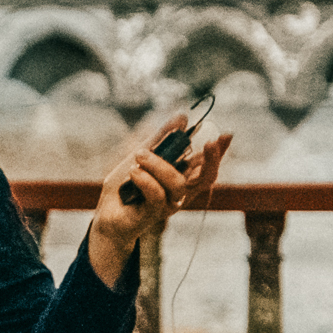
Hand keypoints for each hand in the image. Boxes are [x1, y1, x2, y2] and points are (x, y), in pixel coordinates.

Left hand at [86, 117, 231, 289]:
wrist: (106, 213)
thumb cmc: (127, 185)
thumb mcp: (143, 155)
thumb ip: (162, 137)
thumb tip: (183, 117)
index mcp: (182, 177)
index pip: (207, 165)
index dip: (220, 152)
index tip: (226, 134)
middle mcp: (180, 193)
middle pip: (207, 178)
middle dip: (211, 159)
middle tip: (208, 142)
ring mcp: (169, 205)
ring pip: (177, 183)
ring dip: (158, 164)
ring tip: (139, 156)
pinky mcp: (153, 215)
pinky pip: (156, 195)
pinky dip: (145, 179)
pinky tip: (133, 173)